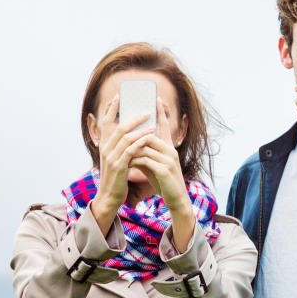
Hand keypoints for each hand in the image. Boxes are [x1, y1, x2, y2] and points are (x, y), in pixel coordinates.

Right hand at [89, 94, 153, 235]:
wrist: (110, 197)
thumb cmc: (117, 177)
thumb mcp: (116, 159)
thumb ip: (121, 146)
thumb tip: (131, 132)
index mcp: (104, 145)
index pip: (106, 123)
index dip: (111, 109)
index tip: (118, 96)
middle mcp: (105, 149)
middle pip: (117, 127)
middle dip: (132, 116)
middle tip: (145, 110)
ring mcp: (111, 157)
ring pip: (124, 137)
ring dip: (139, 128)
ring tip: (152, 122)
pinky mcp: (119, 166)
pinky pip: (130, 151)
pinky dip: (140, 142)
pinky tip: (149, 137)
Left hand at [129, 98, 194, 251]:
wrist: (176, 198)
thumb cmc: (164, 182)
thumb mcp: (154, 164)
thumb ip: (145, 153)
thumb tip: (133, 145)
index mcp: (169, 148)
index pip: (165, 126)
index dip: (162, 113)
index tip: (157, 99)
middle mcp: (170, 150)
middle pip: (150, 134)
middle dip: (135, 131)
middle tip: (122, 125)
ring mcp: (168, 159)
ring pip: (145, 146)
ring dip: (131, 148)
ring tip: (120, 149)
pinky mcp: (164, 169)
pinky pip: (144, 159)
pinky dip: (134, 159)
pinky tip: (126, 161)